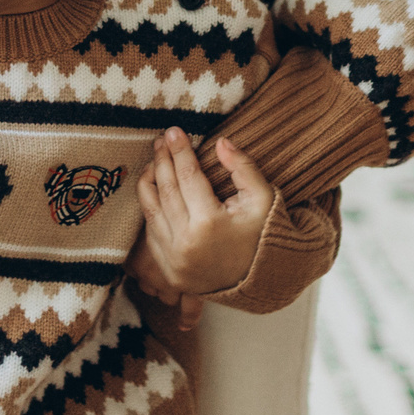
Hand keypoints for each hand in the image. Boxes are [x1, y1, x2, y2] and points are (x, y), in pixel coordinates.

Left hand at [132, 130, 274, 327]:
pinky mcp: (168, 271)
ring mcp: (173, 260)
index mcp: (209, 223)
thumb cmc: (263, 236)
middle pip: (166, 190)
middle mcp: (186, 243)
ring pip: (151, 211)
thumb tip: (220, 142)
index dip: (180, 150)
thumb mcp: (263, 198)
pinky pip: (151, 232)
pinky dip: (151, 209)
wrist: (260, 282)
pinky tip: (156, 191)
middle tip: (162, 140)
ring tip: (154, 160)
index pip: (188, 176)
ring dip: (150, 181)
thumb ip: (243, 167)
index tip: (174, 131)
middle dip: (162, 160)